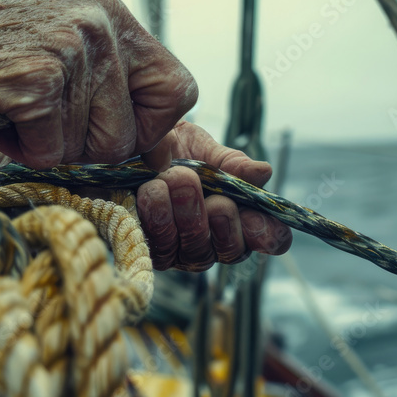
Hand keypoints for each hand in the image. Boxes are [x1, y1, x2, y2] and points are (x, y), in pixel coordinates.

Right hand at [0, 0, 196, 168]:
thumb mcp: (67, 48)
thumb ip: (111, 84)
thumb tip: (154, 148)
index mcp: (114, 19)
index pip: (178, 91)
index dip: (150, 128)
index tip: (111, 131)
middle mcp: (99, 28)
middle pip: (130, 135)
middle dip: (88, 147)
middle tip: (47, 122)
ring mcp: (69, 53)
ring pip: (91, 149)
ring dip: (51, 147)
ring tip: (20, 113)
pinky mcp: (35, 82)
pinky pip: (50, 151)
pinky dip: (22, 149)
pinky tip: (2, 118)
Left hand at [137, 121, 291, 270]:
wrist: (128, 146)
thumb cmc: (173, 150)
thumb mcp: (205, 149)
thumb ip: (232, 164)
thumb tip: (264, 172)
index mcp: (238, 216)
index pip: (268, 239)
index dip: (268, 235)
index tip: (256, 220)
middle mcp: (212, 240)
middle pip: (232, 250)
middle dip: (224, 222)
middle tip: (215, 198)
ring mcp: (180, 250)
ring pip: (194, 250)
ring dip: (188, 214)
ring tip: (175, 179)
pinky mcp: (148, 249)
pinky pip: (158, 246)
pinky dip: (156, 217)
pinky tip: (151, 192)